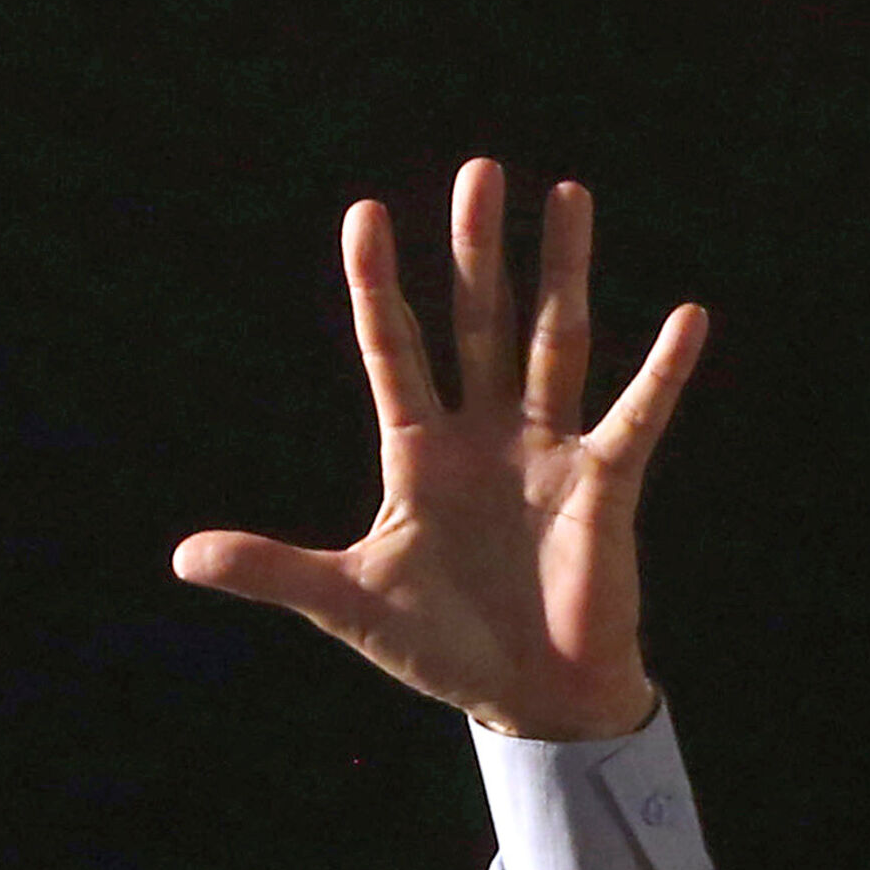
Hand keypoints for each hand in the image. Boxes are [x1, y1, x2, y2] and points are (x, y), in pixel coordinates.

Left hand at [174, 161, 705, 744]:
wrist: (523, 699)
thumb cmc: (441, 646)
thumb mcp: (346, 601)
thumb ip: (271, 570)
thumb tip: (181, 558)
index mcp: (420, 454)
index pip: (393, 351)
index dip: (378, 287)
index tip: (365, 213)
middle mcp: (485, 435)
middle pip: (476, 323)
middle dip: (475, 251)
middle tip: (477, 170)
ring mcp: (547, 451)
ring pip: (554, 342)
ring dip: (562, 272)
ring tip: (567, 194)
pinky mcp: (604, 484)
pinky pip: (636, 418)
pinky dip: (663, 373)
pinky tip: (688, 318)